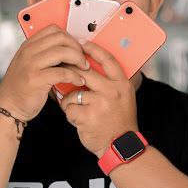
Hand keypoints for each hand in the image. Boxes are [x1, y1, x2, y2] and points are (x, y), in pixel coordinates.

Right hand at [0, 26, 88, 121]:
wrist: (8, 107)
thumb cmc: (23, 87)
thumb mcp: (30, 64)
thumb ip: (45, 54)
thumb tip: (71, 49)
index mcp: (28, 46)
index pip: (54, 29)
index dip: (70, 37)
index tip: (78, 48)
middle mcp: (28, 52)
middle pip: (61, 38)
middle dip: (77, 48)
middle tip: (83, 59)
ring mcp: (30, 65)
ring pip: (63, 52)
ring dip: (78, 60)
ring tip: (83, 69)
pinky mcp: (35, 80)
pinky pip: (62, 72)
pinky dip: (75, 76)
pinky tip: (78, 81)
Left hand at [60, 41, 138, 157]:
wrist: (120, 145)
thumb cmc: (119, 121)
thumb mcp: (123, 97)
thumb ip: (111, 82)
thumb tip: (92, 66)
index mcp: (122, 84)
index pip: (107, 59)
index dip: (92, 49)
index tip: (80, 42)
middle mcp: (113, 91)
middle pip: (84, 72)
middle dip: (70, 71)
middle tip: (63, 72)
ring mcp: (101, 104)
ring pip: (73, 92)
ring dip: (69, 100)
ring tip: (76, 108)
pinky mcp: (88, 116)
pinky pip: (69, 108)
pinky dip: (69, 114)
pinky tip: (77, 119)